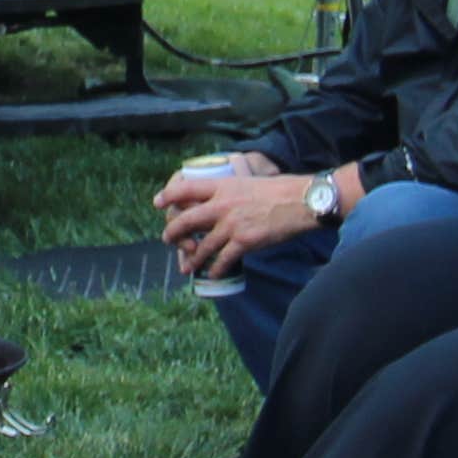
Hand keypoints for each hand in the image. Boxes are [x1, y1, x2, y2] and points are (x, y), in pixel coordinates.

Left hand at [157, 154, 331, 275]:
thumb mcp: (245, 183)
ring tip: (187, 266)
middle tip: (167, 240)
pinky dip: (215, 269)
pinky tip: (212, 274)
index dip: (168, 196)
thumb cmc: (276, 191)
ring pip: (202, 245)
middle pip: (186, 220)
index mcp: (221, 186)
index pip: (185, 188)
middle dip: (173, 233)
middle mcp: (222, 205)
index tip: (158, 203)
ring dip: (192, 258)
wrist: (300, 201)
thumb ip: (228, 194)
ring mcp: (232, 224)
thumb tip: (215, 207)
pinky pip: (222, 260)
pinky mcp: (244, 241)